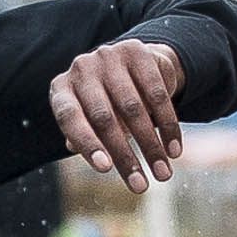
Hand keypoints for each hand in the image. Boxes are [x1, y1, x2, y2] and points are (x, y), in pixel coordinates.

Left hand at [51, 38, 185, 191]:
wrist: (129, 65)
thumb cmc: (102, 103)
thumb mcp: (87, 120)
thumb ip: (84, 136)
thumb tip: (85, 153)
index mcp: (62, 89)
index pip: (69, 118)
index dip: (87, 143)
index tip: (106, 169)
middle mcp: (81, 68)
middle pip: (104, 118)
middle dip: (124, 156)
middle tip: (140, 186)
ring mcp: (108, 56)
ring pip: (133, 108)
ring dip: (151, 146)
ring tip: (163, 174)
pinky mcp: (136, 51)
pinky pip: (156, 94)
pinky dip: (168, 126)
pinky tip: (174, 150)